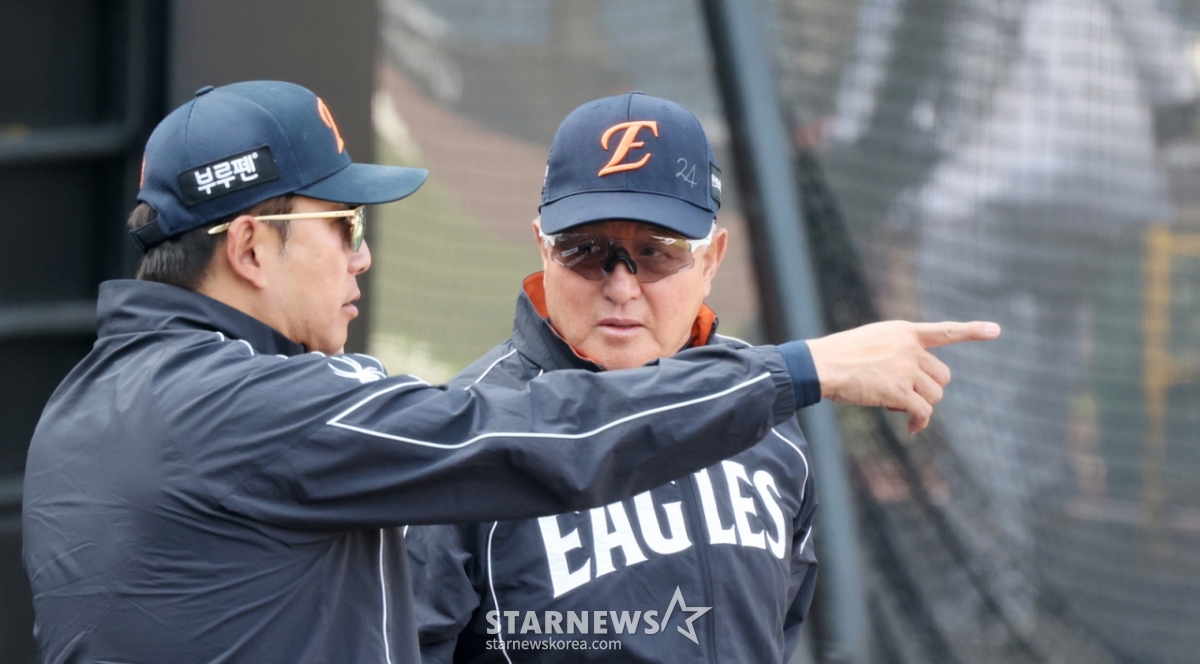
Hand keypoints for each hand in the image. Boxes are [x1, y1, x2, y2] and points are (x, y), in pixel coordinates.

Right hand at [806, 321, 1000, 432]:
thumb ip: (897, 352)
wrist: (821, 365)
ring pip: (934, 395)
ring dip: (921, 406)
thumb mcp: (871, 341)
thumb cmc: (838, 356)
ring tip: (897, 406)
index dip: (972, 331)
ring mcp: (906, 369)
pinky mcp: (898, 391)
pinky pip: (923, 412)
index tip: (996, 330)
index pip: (945, 331)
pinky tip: (912, 428)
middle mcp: (910, 348)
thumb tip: (913, 385)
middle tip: (907, 396)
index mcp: (904, 332)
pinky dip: (920, 422)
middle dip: (930, 390)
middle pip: (942, 376)